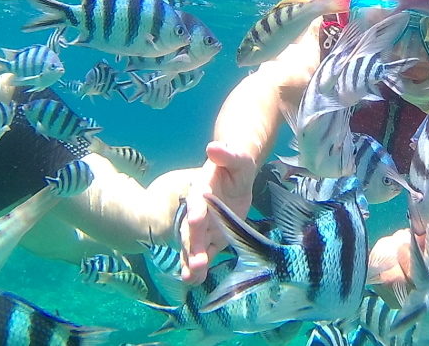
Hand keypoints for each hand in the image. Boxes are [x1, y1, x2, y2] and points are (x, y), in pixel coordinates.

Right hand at [180, 141, 256, 284]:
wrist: (236, 178)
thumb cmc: (236, 167)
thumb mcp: (238, 159)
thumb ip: (228, 155)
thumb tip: (214, 146)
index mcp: (201, 190)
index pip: (197, 201)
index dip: (196, 211)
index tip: (196, 221)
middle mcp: (198, 210)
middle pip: (192, 229)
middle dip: (192, 245)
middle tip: (195, 262)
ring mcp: (203, 227)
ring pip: (194, 245)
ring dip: (192, 261)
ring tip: (191, 277)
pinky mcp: (210, 238)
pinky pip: (204, 253)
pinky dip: (199, 267)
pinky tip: (195, 280)